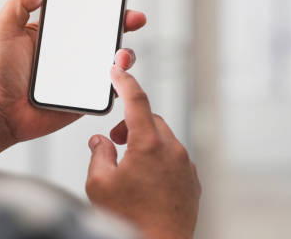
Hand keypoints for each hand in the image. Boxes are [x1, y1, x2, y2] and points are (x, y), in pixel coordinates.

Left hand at [0, 0, 146, 153]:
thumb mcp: (4, 29)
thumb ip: (20, 3)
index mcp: (58, 32)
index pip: (86, 11)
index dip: (105, 0)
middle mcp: (75, 50)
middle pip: (108, 32)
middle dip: (126, 22)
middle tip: (135, 17)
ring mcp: (83, 73)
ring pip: (114, 60)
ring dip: (125, 53)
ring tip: (121, 54)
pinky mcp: (87, 96)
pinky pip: (111, 88)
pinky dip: (120, 82)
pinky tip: (118, 76)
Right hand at [86, 67, 201, 238]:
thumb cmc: (130, 219)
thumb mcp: (99, 184)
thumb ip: (98, 154)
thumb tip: (100, 141)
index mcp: (149, 144)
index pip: (136, 100)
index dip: (125, 82)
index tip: (117, 71)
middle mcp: (172, 150)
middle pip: (151, 120)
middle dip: (131, 124)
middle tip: (116, 143)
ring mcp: (185, 165)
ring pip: (165, 140)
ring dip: (147, 144)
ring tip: (130, 168)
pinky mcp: (192, 181)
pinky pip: (175, 159)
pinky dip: (160, 161)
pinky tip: (147, 182)